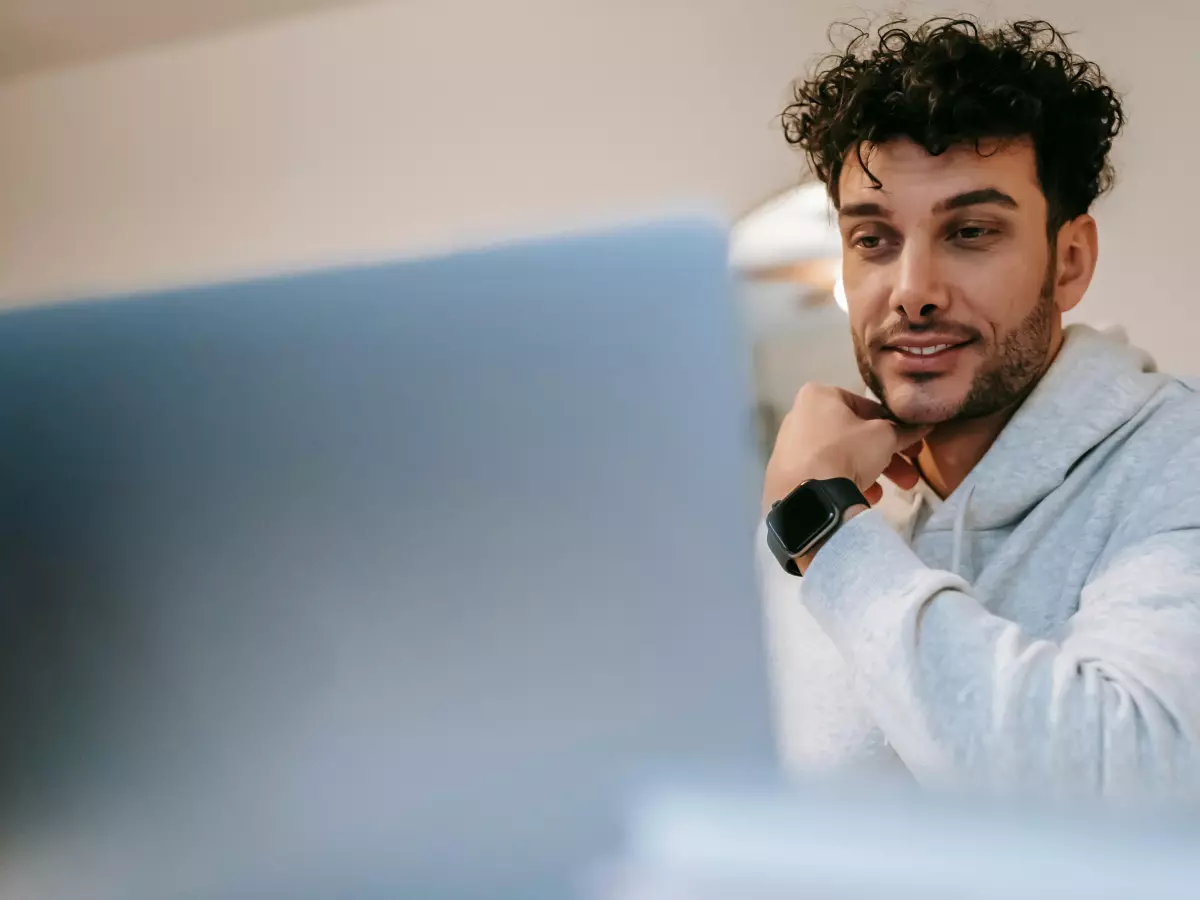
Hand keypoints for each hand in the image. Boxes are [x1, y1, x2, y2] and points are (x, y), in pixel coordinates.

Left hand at [762, 383, 929, 516]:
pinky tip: (867, 497)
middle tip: (910, 474)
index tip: (911, 443)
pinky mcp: (787, 473)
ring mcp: (791, 446)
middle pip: (854, 435)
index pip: (866, 406)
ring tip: (894, 491)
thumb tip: (921, 428)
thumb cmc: (847, 452)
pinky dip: (846, 482)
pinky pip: (824, 473)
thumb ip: (902, 431)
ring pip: (841, 455)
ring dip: (872, 472)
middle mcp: (800, 415)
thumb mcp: (883, 437)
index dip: (894, 425)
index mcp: (819, 395)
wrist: (808, 496)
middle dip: (887, 456)